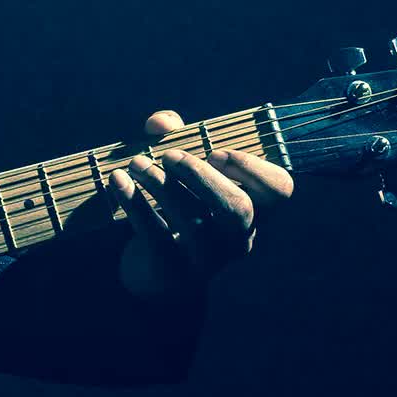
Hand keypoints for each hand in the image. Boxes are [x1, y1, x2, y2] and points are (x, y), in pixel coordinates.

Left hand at [107, 110, 294, 297]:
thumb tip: (161, 123)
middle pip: (237, 209)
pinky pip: (155, 236)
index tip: (215, 152)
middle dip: (201, 176)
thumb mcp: (179, 168)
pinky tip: (117, 180)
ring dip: (161, 185)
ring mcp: (208, 260)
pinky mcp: (173, 273)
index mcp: (254, 210)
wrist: (153, 271)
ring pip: (194, 223)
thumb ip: (173, 136)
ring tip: (137, 163)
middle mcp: (238, 238)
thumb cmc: (176, 206)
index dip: (252, 167)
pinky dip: (134, 203)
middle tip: (168, 156)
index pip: (279, 190)